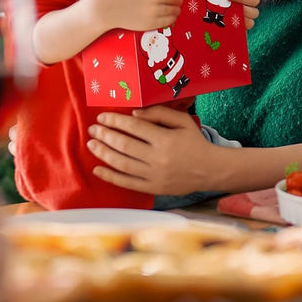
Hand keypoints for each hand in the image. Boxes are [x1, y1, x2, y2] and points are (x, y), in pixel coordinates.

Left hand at [87, 106, 215, 194]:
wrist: (209, 170)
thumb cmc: (195, 141)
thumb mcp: (183, 120)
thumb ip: (159, 113)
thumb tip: (133, 113)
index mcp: (165, 139)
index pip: (134, 127)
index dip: (115, 121)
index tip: (102, 116)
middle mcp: (158, 158)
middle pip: (124, 145)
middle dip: (105, 135)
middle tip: (92, 129)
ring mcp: (154, 175)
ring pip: (122, 164)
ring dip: (103, 153)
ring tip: (91, 144)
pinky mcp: (153, 188)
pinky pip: (127, 183)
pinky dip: (110, 176)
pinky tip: (97, 169)